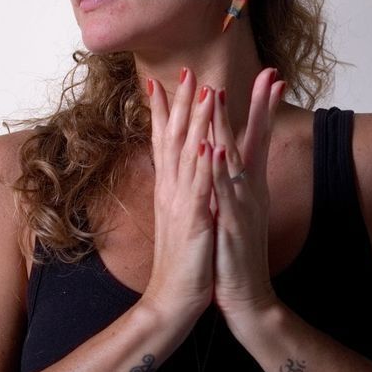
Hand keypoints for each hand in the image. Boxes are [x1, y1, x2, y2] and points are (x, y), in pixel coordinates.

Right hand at [142, 67, 217, 331]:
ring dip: (197, 122)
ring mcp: (181, 203)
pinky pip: (200, 188)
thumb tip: (179, 168)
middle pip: (174, 137)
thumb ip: (178, 190)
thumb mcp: (179, 218)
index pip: (164, 140)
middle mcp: (171, 189)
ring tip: (206, 91)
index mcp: (169, 188)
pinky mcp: (195, 221)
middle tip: (186, 70)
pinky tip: (210, 143)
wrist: (170, 301)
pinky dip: (204, 164)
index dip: (163, 110)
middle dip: (181, 102)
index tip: (162, 80)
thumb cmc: (180, 260)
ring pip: (189, 154)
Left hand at [209, 67, 285, 326]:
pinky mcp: (232, 227)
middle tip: (271, 73)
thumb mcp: (237, 209)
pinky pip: (225, 194)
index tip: (273, 75)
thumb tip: (234, 154)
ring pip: (236, 161)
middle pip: (256, 140)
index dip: (265, 106)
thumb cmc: (237, 252)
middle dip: (261, 106)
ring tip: (222, 97)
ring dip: (229, 128)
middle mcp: (252, 191)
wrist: (247, 299)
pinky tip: (213, 151)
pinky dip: (219, 171)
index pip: (259, 137)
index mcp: (250, 185)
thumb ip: (237, 180)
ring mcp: (244, 207)